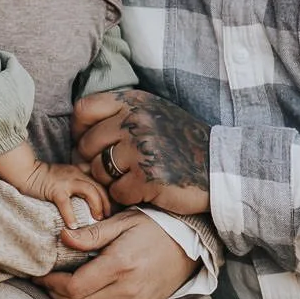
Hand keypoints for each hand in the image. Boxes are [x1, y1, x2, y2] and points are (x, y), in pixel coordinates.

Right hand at [0, 142, 111, 229]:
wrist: (25, 171)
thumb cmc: (44, 178)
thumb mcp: (65, 176)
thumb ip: (77, 184)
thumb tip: (87, 202)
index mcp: (80, 171)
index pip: (101, 181)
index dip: (109, 195)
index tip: (112, 209)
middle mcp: (76, 174)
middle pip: (99, 187)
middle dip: (107, 203)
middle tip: (107, 217)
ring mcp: (66, 181)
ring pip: (90, 191)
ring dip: (96, 206)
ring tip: (97, 220)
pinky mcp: (55, 189)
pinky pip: (66, 203)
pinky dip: (70, 215)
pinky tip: (73, 227)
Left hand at [40, 210, 196, 298]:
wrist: (190, 245)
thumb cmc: (154, 227)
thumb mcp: (122, 222)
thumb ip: (91, 233)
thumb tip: (62, 236)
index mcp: (119, 266)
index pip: (73, 287)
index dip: (52, 283)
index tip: (41, 274)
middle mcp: (127, 290)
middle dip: (56, 294)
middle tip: (46, 280)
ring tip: (63, 284)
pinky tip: (87, 289)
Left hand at [74, 89, 212, 216]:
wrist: (221, 167)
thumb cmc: (182, 143)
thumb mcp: (153, 114)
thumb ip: (120, 116)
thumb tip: (78, 135)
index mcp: (134, 102)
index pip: (83, 110)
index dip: (79, 131)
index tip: (89, 145)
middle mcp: (136, 120)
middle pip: (87, 145)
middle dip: (93, 162)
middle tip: (114, 171)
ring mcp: (142, 148)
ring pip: (98, 170)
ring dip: (111, 181)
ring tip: (133, 179)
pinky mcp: (148, 177)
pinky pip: (117, 192)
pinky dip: (128, 196)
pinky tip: (146, 191)